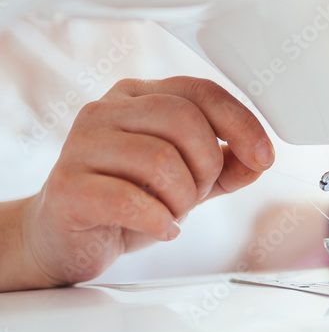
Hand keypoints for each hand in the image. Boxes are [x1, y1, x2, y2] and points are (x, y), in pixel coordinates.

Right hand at [20, 77, 274, 286]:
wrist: (63, 240)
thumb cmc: (121, 203)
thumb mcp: (184, 182)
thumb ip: (223, 169)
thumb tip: (258, 160)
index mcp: (136, 97)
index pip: (200, 91)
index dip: (240, 123)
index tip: (263, 157)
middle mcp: (106, 111)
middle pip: (183, 120)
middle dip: (206, 166)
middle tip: (197, 195)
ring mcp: (81, 146)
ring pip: (160, 159)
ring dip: (182, 199)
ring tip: (172, 213)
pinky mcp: (68, 187)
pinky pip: (129, 199)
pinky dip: (158, 220)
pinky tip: (160, 228)